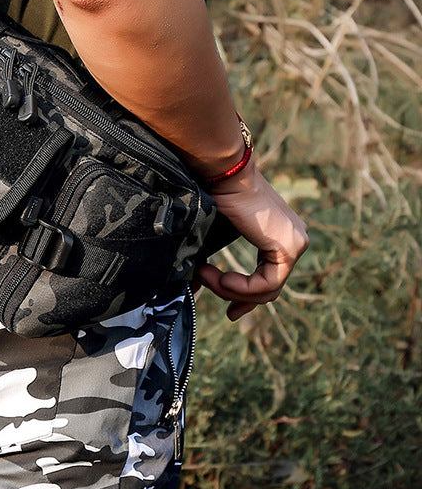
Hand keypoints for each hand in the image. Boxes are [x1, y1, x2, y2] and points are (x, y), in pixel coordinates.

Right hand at [196, 161, 308, 321]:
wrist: (223, 175)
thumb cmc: (214, 195)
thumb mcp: (215, 234)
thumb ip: (212, 262)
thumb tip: (193, 290)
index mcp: (279, 232)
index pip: (271, 276)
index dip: (249, 297)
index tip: (232, 311)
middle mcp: (294, 238)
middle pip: (271, 286)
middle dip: (244, 301)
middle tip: (230, 313)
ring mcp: (296, 243)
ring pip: (268, 289)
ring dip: (231, 290)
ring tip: (204, 276)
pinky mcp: (290, 248)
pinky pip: (267, 284)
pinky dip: (241, 287)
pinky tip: (222, 280)